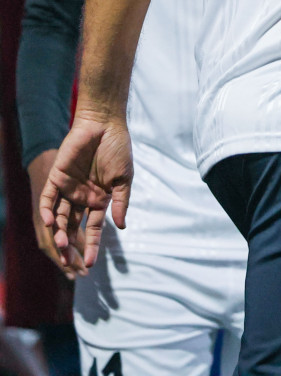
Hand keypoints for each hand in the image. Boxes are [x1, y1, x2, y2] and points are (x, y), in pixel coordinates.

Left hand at [38, 111, 132, 270]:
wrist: (104, 125)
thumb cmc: (118, 149)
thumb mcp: (124, 179)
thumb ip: (121, 202)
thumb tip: (121, 227)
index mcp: (99, 199)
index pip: (93, 229)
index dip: (91, 246)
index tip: (90, 264)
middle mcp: (82, 197)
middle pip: (72, 227)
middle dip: (69, 246)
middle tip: (68, 263)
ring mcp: (68, 189)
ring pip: (59, 217)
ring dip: (59, 232)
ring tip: (60, 245)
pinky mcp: (56, 178)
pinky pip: (48, 199)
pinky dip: (48, 211)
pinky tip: (52, 222)